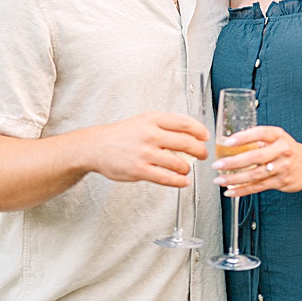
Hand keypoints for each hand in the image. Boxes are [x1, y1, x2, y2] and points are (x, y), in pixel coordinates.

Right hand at [85, 113, 209, 186]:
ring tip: (186, 170)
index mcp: (152, 119)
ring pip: (179, 164)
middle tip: (202, 155)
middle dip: (200, 151)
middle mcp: (149, 134)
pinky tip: (182, 181)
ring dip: (187, 169)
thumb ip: (164, 126)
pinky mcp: (139, 170)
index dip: (200, 131)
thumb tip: (191, 135)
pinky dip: (179, 181)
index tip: (205, 137)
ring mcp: (144, 153)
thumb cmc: (121, 135)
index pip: (185, 123)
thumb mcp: (142, 121)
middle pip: (186, 143)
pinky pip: (167, 178)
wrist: (96, 146)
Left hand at [212, 126, 301, 195]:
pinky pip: (258, 187)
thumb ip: (257, 138)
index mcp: (278, 136)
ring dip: (234, 179)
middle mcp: (282, 151)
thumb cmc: (288, 149)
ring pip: (255, 175)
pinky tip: (230, 191)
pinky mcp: (280, 182)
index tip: (228, 142)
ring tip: (219, 179)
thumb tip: (229, 141)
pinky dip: (242, 190)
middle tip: (217, 164)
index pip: (260, 134)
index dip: (244, 137)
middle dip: (233, 162)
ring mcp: (282, 168)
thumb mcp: (276, 137)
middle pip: (255, 157)